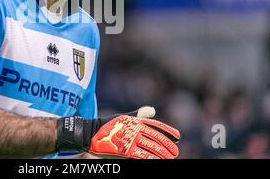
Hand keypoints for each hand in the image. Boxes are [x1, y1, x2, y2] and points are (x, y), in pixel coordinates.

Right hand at [56, 106, 179, 158]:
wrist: (92, 133)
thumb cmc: (109, 125)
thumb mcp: (125, 117)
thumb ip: (139, 115)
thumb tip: (153, 110)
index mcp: (136, 121)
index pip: (156, 126)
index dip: (168, 131)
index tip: (178, 136)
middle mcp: (135, 129)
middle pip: (156, 138)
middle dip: (167, 145)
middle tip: (176, 151)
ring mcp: (130, 139)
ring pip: (151, 147)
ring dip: (163, 154)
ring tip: (171, 158)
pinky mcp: (125, 149)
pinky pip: (142, 155)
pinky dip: (152, 158)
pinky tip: (158, 161)